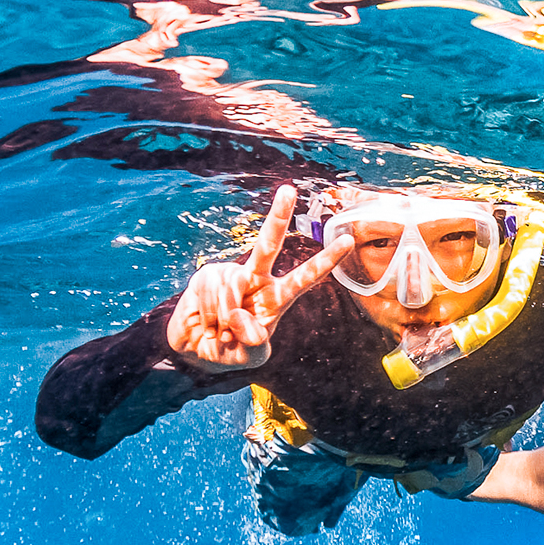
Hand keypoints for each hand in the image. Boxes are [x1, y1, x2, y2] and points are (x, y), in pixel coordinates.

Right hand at [166, 184, 352, 371]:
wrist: (196, 350)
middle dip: (278, 216)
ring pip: (231, 291)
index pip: (307, 276)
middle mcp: (257, 278)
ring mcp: (231, 273)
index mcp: (278, 296)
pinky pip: (211, 293)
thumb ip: (252, 342)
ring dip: (224, 320)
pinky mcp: (208, 274)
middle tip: (289, 189)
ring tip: (220, 331)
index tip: (346, 239)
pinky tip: (207, 322)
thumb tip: (243, 320)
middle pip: (269, 244)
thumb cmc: (231, 350)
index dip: (326, 260)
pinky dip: (209, 315)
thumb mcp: (250, 355)